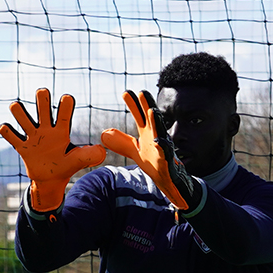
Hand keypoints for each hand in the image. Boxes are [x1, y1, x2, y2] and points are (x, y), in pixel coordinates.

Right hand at [0, 89, 105, 211]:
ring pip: (22, 115)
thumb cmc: (66, 166)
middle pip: (42, 105)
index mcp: (61, 130)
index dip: (65, 104)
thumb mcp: (79, 161)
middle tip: (42, 94)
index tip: (67, 99)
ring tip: (18, 109)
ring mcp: (32, 136)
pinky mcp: (21, 147)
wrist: (50, 180)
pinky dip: (6, 130)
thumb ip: (90, 155)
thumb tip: (102, 151)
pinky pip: (10, 135)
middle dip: (42, 98)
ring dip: (19, 111)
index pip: (64, 111)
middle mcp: (46, 129)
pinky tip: (6, 129)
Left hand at [100, 90, 197, 210]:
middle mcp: (156, 136)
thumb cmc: (154, 162)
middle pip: (151, 118)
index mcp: (147, 133)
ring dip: (157, 121)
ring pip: (160, 131)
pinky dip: (162, 146)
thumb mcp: (134, 151)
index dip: (133, 104)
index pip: (140, 115)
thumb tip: (104, 133)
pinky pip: (165, 152)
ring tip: (152, 110)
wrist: (168, 180)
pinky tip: (157, 141)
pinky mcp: (166, 160)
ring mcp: (162, 147)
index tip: (125, 92)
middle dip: (147, 105)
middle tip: (142, 92)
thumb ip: (121, 142)